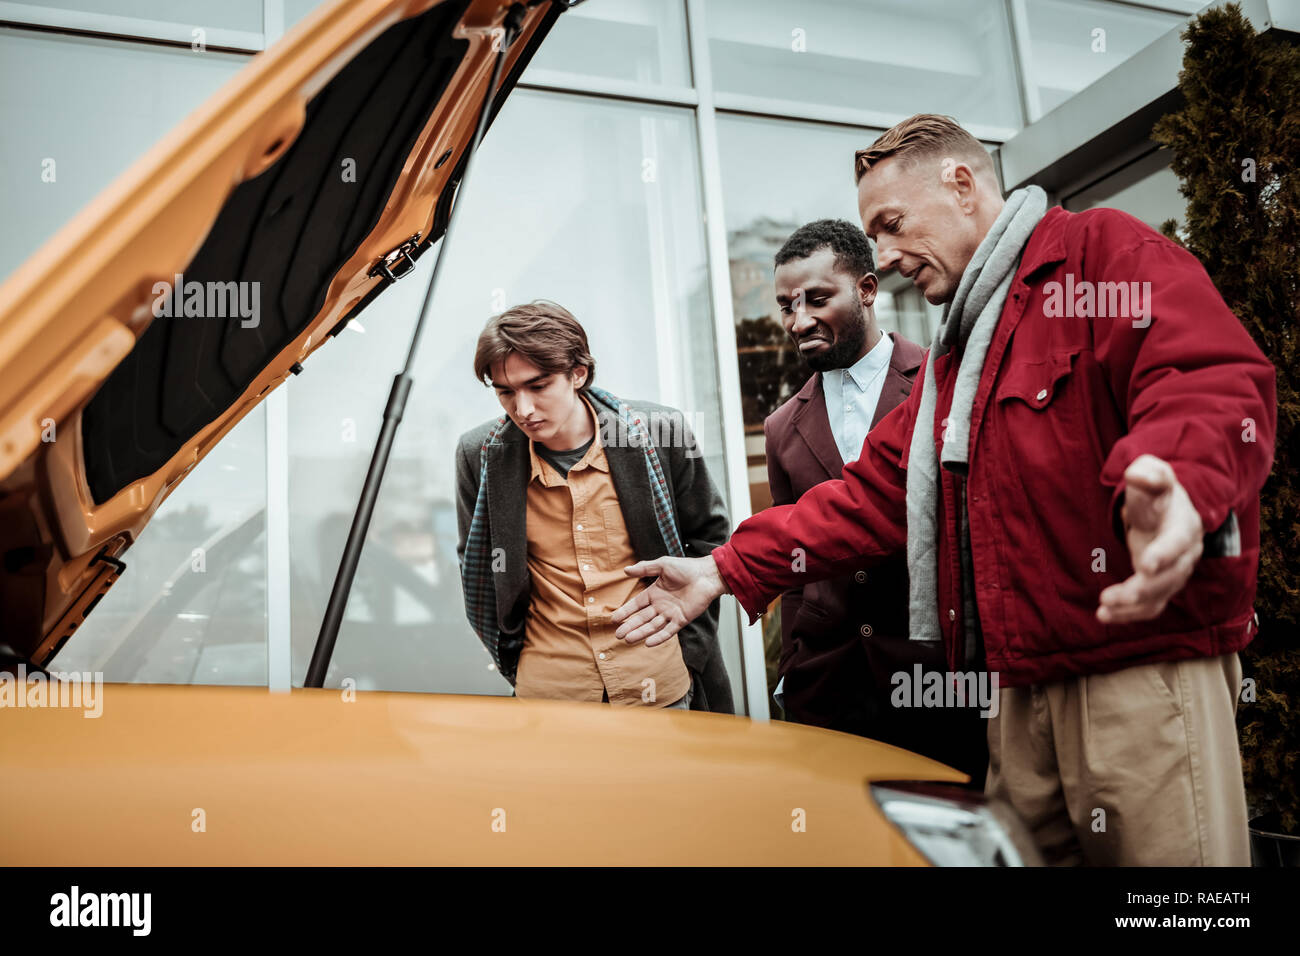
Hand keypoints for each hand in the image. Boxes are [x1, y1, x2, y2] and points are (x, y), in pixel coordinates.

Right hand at [612, 555, 727, 645]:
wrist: (706, 575)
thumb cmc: (686, 568)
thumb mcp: (662, 565)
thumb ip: (645, 568)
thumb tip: (625, 570)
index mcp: (655, 593)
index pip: (637, 605)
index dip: (626, 611)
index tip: (614, 619)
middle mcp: (661, 605)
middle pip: (642, 618)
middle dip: (630, 626)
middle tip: (618, 635)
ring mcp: (671, 614)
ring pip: (652, 626)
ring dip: (641, 633)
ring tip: (628, 639)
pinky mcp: (682, 620)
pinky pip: (669, 631)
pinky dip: (659, 637)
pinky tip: (648, 643)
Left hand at [1097, 454, 1203, 623]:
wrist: (1168, 510)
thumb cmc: (1156, 491)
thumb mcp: (1153, 473)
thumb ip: (1147, 473)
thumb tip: (1137, 475)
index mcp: (1185, 526)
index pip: (1178, 543)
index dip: (1164, 555)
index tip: (1145, 565)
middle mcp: (1186, 555)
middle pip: (1170, 578)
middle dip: (1143, 589)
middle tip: (1112, 596)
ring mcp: (1175, 574)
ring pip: (1159, 597)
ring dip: (1131, 607)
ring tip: (1103, 609)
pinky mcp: (1161, 586)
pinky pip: (1150, 606)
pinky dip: (1129, 614)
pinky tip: (1104, 616)